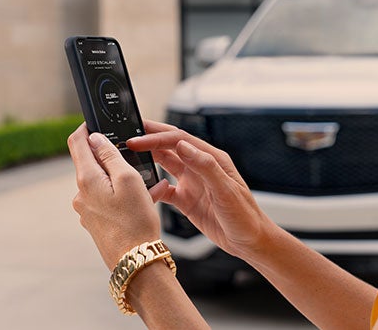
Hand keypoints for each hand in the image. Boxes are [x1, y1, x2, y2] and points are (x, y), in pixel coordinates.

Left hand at [67, 123, 168, 267]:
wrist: (136, 261)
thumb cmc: (135, 222)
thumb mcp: (129, 179)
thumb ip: (110, 155)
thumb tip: (95, 137)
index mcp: (86, 179)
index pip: (76, 143)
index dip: (86, 128)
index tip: (96, 122)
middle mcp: (82, 194)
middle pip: (93, 164)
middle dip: (114, 158)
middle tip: (137, 159)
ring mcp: (87, 210)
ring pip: (105, 183)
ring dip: (126, 179)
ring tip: (152, 185)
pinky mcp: (97, 222)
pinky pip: (110, 200)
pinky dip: (126, 196)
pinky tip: (148, 199)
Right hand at [127, 120, 275, 258]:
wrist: (250, 241)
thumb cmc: (245, 215)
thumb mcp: (225, 189)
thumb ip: (205, 166)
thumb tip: (183, 145)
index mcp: (211, 159)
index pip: (179, 139)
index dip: (157, 137)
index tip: (137, 139)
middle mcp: (200, 168)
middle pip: (170, 146)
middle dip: (149, 140)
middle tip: (126, 137)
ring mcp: (193, 183)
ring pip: (166, 164)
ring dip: (149, 159)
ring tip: (128, 156)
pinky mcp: (187, 200)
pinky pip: (165, 189)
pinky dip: (153, 187)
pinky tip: (144, 190)